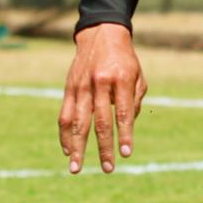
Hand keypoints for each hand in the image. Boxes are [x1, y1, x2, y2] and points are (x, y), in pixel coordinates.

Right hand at [58, 22, 146, 173]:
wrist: (101, 34)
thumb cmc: (125, 59)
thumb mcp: (138, 76)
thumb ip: (134, 101)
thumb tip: (127, 128)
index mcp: (120, 79)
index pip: (123, 113)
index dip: (124, 135)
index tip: (126, 154)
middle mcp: (99, 83)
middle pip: (99, 122)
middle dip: (103, 148)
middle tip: (108, 169)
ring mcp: (81, 87)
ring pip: (77, 122)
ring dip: (77, 148)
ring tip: (76, 168)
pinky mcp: (69, 89)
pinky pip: (65, 116)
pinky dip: (65, 135)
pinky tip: (68, 151)